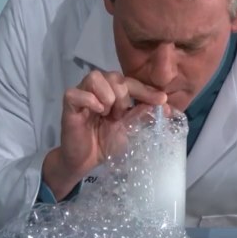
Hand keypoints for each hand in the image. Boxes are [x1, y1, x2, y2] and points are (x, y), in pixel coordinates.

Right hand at [42, 70, 166, 199]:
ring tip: (107, 114)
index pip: (131, 82)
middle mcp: (98, 89)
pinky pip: (77, 93)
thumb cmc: (107, 143)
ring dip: (107, 96)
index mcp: (113, 92)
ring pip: (95, 77)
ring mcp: (82, 94)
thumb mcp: (130, 129)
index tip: (162, 100)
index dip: (146, 90)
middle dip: (123, 96)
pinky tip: (96, 112)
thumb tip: (167, 107)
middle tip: (119, 116)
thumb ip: (144, 115)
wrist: (86, 161)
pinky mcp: (69, 104)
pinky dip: (90, 101)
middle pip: (114, 76)